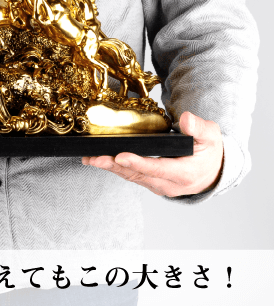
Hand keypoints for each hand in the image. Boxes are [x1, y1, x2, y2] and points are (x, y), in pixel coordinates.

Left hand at [81, 112, 223, 196]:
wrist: (215, 171)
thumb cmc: (210, 150)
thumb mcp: (210, 135)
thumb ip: (198, 127)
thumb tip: (186, 119)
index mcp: (185, 173)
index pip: (157, 168)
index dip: (137, 162)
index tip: (119, 156)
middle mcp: (170, 184)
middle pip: (138, 174)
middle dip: (114, 166)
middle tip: (94, 158)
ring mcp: (161, 186)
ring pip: (132, 177)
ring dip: (111, 168)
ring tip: (91, 159)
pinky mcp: (153, 184)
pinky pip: (133, 177)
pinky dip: (117, 169)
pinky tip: (101, 161)